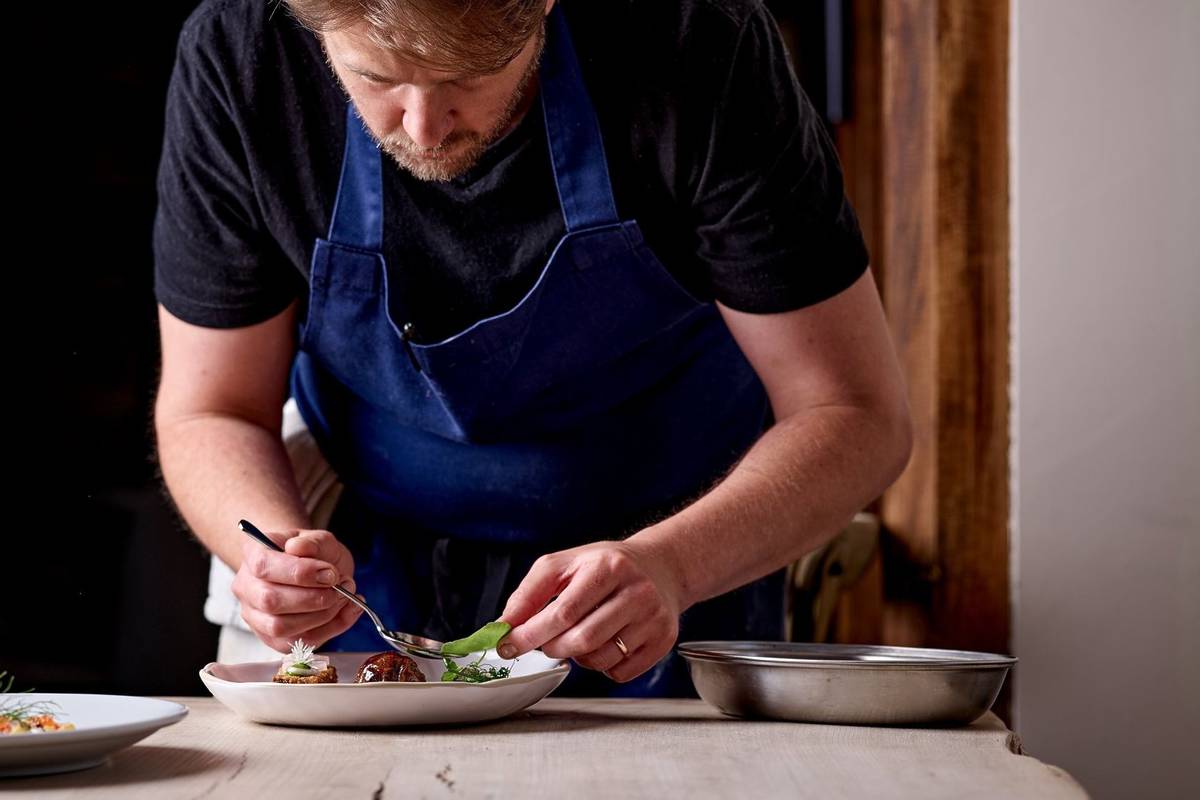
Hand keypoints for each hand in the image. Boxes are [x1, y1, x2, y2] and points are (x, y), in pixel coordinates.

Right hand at [231, 528, 362, 651]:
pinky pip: (300, 642)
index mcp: (253, 555)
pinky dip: (332, 628)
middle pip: (270, 601)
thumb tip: (299, 548)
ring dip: (323, 615)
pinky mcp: (273, 638)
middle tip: (342, 586)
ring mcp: (256, 616)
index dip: (300, 572)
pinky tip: (348, 610)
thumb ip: (313, 542)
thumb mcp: (320, 539)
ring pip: (281, 628)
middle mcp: (247, 588)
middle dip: (314, 598)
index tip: (331, 573)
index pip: (264, 566)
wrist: (316, 569)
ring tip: (345, 596)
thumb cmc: (314, 553)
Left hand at [497, 541, 682, 682]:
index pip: (563, 612)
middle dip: (551, 648)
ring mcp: (653, 618)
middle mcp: (636, 592)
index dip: (530, 634)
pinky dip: (602, 666)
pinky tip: (605, 643)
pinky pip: (620, 672)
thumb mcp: (566, 564)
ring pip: (600, 659)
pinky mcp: (663, 640)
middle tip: (544, 642)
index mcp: (608, 567)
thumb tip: (505, 625)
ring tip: (579, 636)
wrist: (660, 568)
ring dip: (577, 657)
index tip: (508, 645)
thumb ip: (531, 592)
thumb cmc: (606, 567)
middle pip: (581, 640)